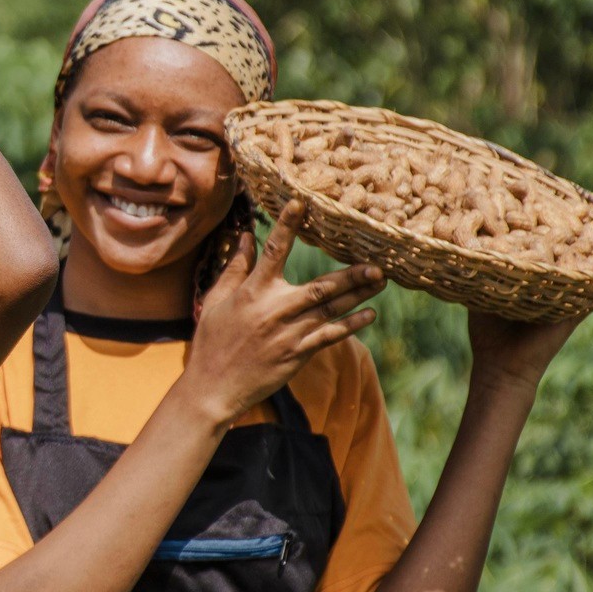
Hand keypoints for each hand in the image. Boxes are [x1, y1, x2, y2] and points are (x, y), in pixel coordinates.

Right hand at [180, 200, 386, 427]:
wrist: (213, 387)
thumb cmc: (212, 341)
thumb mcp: (216, 301)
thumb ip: (236, 267)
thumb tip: (247, 236)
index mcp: (253, 292)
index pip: (273, 251)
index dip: (287, 226)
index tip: (302, 204)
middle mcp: (275, 310)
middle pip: (321, 287)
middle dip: (352, 274)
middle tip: (377, 263)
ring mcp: (289, 334)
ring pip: (331, 310)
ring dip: (359, 295)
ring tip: (381, 281)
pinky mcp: (297, 354)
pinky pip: (330, 337)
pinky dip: (351, 325)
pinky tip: (369, 315)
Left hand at [466, 190, 592, 388]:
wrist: (501, 363)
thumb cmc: (488, 327)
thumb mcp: (484, 285)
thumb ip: (485, 262)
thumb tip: (466, 234)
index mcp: (542, 269)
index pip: (561, 236)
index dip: (572, 216)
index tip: (580, 195)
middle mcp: (564, 276)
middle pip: (591, 242)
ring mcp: (579, 289)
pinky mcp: (584, 305)